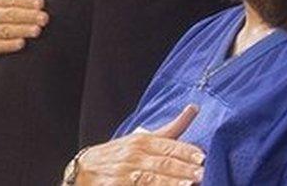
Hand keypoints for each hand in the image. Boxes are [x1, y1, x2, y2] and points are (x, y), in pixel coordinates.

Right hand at [74, 105, 204, 184]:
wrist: (84, 169)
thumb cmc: (119, 154)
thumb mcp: (141, 139)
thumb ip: (171, 129)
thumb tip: (194, 108)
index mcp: (141, 141)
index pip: (167, 145)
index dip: (185, 151)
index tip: (202, 156)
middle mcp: (133, 155)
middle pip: (162, 162)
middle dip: (183, 169)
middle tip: (202, 173)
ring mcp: (124, 172)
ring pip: (152, 178)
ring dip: (171, 182)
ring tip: (188, 184)